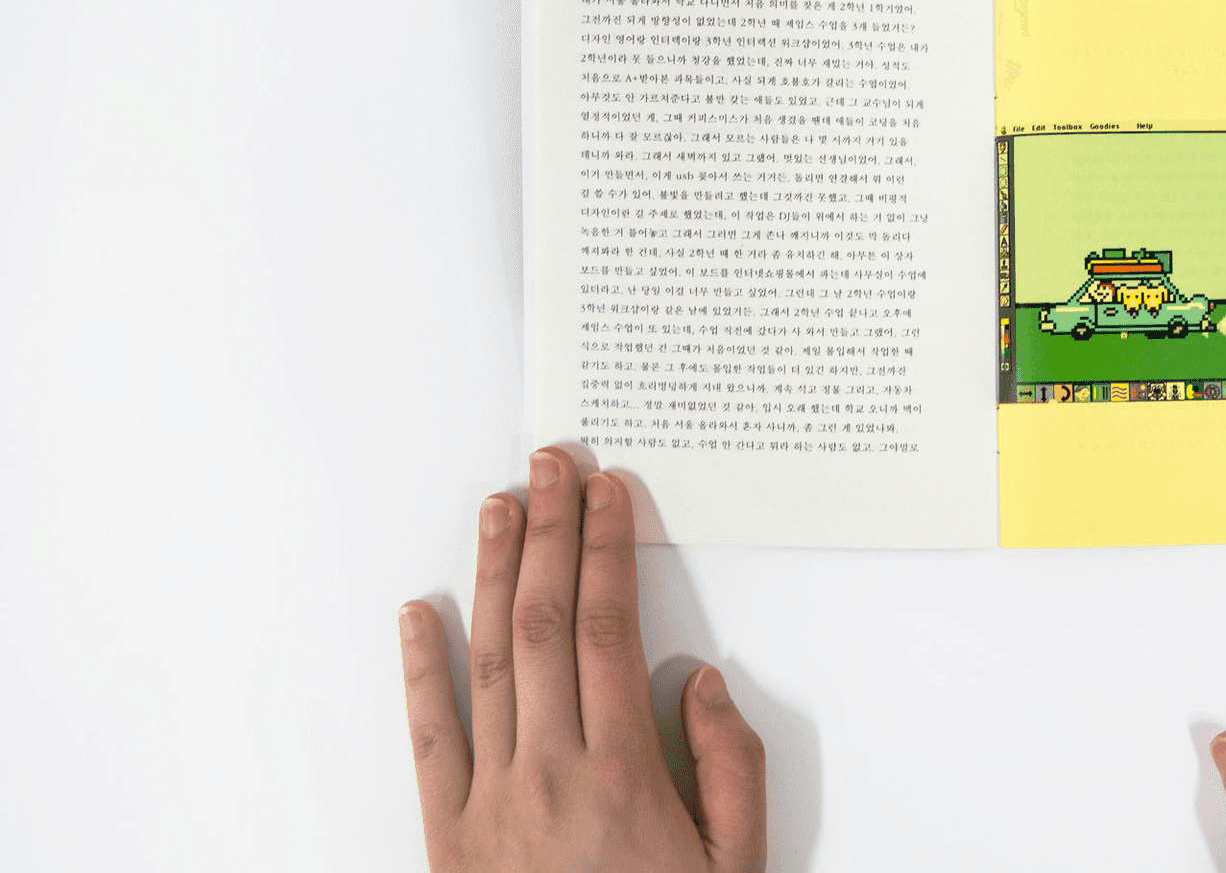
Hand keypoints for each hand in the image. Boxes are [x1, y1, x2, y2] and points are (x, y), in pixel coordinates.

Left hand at [398, 448, 766, 871]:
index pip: (608, 628)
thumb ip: (730, 771)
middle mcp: (548, 774)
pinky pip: (429, 736)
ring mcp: (489, 802)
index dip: (606, 549)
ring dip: (494, 574)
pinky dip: (419, 668)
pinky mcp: (446, 835)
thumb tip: (697, 680)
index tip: (609, 494)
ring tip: (500, 507)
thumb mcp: (735, 870)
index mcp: (623, 775)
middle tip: (554, 465)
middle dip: (551, 533)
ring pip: (488, 660)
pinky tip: (418, 612)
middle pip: (546, 624)